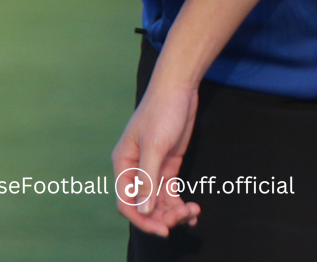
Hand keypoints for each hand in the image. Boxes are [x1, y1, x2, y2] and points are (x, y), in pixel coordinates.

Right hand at [112, 76, 201, 235]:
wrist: (179, 86)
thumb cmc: (162, 111)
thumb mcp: (155, 146)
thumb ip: (148, 179)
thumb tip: (144, 210)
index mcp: (123, 163)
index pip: (127, 202)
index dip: (142, 219)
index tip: (163, 229)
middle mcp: (135, 169)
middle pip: (144, 205)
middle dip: (162, 216)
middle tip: (183, 218)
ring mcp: (153, 168)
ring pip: (158, 201)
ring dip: (173, 211)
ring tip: (193, 213)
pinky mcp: (168, 165)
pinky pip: (170, 192)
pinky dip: (179, 203)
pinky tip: (193, 211)